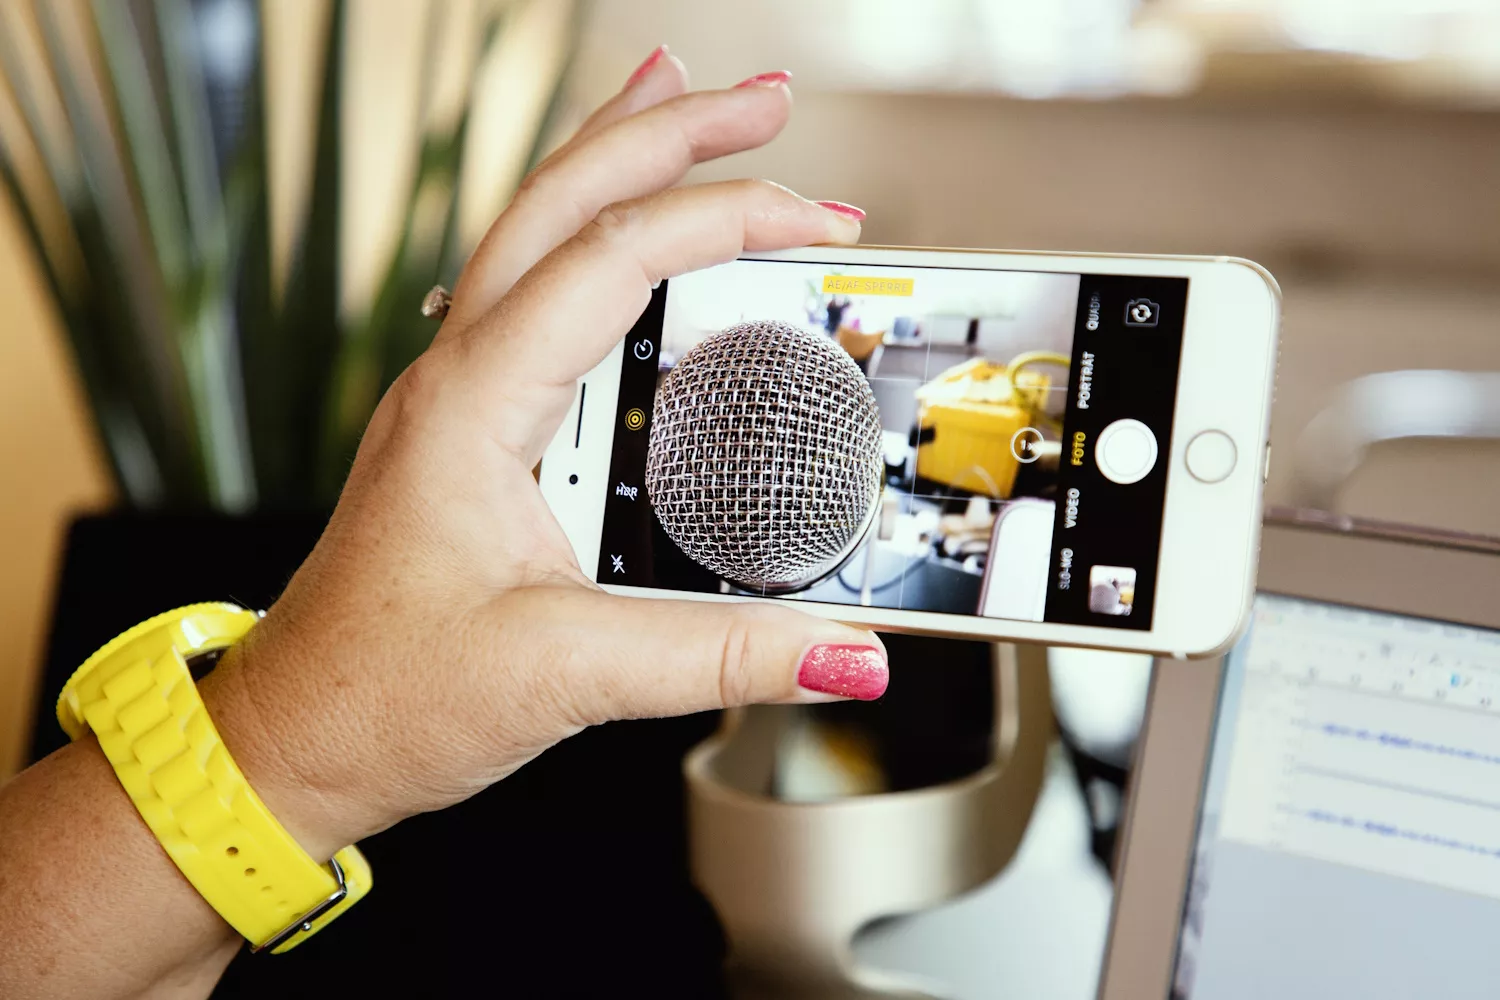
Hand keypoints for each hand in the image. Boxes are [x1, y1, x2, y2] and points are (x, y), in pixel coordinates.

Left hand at [200, 50, 888, 858]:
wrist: (295, 731)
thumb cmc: (384, 691)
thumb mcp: (564, 675)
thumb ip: (717, 656)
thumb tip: (842, 648)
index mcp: (472, 408)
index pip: (611, 263)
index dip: (720, 218)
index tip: (813, 214)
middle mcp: (457, 378)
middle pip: (561, 202)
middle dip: (669, 133)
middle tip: (767, 101)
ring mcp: (459, 393)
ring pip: (537, 231)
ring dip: (621, 160)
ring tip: (690, 104)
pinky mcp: (474, 426)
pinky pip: (533, 290)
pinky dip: (590, 234)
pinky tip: (618, 238)